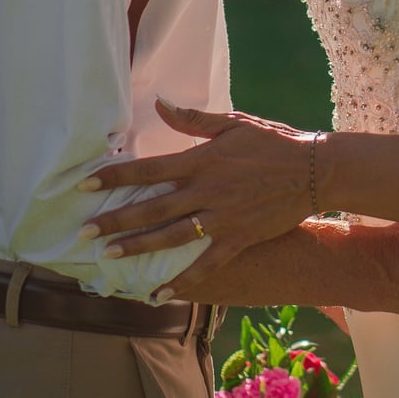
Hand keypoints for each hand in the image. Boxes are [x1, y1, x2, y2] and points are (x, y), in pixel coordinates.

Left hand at [79, 100, 313, 282]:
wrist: (313, 170)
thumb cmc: (272, 141)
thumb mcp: (234, 122)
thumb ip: (194, 119)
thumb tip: (161, 104)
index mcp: (202, 160)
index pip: (149, 168)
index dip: (116, 177)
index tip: (86, 184)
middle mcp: (207, 191)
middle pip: (153, 207)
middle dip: (117, 220)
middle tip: (85, 232)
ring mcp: (222, 218)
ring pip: (172, 237)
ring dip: (139, 247)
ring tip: (110, 256)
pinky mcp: (238, 239)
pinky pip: (206, 264)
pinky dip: (183, 281)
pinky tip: (160, 294)